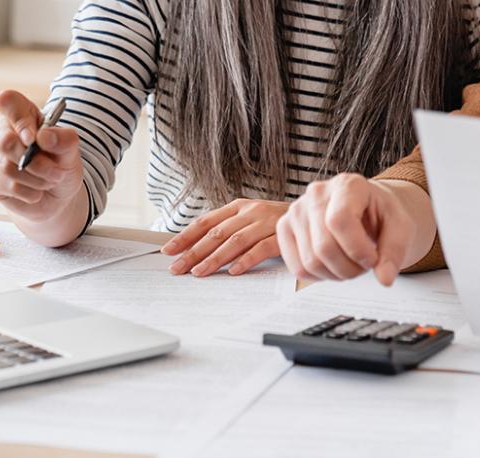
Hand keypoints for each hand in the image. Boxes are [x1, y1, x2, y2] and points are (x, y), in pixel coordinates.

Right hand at [0, 89, 83, 221]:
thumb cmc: (61, 163)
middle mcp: (1, 132)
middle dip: (35, 161)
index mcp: (22, 114)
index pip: (8, 101)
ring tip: (51, 180)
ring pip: (7, 166)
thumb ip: (63, 139)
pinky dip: (31, 191)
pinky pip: (9, 186)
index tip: (34, 138)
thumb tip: (43, 136)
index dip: (20, 120)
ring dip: (37, 178)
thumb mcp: (71, 149)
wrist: (58, 194)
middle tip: (56, 171)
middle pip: (5, 140)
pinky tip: (37, 190)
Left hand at [163, 199, 287, 276]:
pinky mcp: (281, 236)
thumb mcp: (248, 219)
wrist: (311, 215)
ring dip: (214, 258)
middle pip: (216, 233)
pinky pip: (261, 249)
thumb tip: (194, 249)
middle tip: (178, 268)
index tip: (168, 250)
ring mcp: (266, 223)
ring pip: (234, 241)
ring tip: (199, 273)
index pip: (206, 221)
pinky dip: (245, 260)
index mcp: (238, 206)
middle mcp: (250, 212)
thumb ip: (227, 229)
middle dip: (194, 252)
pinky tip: (233, 271)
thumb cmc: (273, 222)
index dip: (186, 236)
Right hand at [275, 173, 415, 285]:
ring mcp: (297, 210)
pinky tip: (334, 264)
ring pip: (310, 261)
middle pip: (323, 246)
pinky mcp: (285, 227)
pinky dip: (319, 275)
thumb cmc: (381, 215)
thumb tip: (385, 278)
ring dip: (336, 274)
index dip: (357, 249)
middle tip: (364, 265)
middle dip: (350, 268)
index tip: (372, 259)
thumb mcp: (401, 228)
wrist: (367, 210)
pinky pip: (297, 267)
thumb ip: (394, 252)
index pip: (339, 221)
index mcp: (348, 185)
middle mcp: (317, 193)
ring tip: (351, 263)